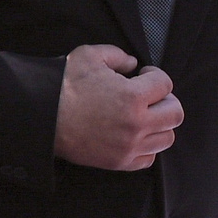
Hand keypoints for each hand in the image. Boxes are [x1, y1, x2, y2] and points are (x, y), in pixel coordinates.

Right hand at [53, 45, 180, 170]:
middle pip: (175, 113)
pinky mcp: (119, 162)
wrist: (42, 119)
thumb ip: (117, 55)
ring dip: (159, 123)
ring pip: (166, 137)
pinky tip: (134, 134)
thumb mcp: (89, 56)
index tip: (143, 75)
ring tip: (143, 115)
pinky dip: (147, 146)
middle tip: (150, 96)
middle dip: (165, 100)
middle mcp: (136, 124)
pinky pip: (149, 158)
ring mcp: (129, 146)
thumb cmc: (63, 87)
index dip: (154, 75)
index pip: (165, 84)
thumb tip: (132, 64)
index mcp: (133, 96)